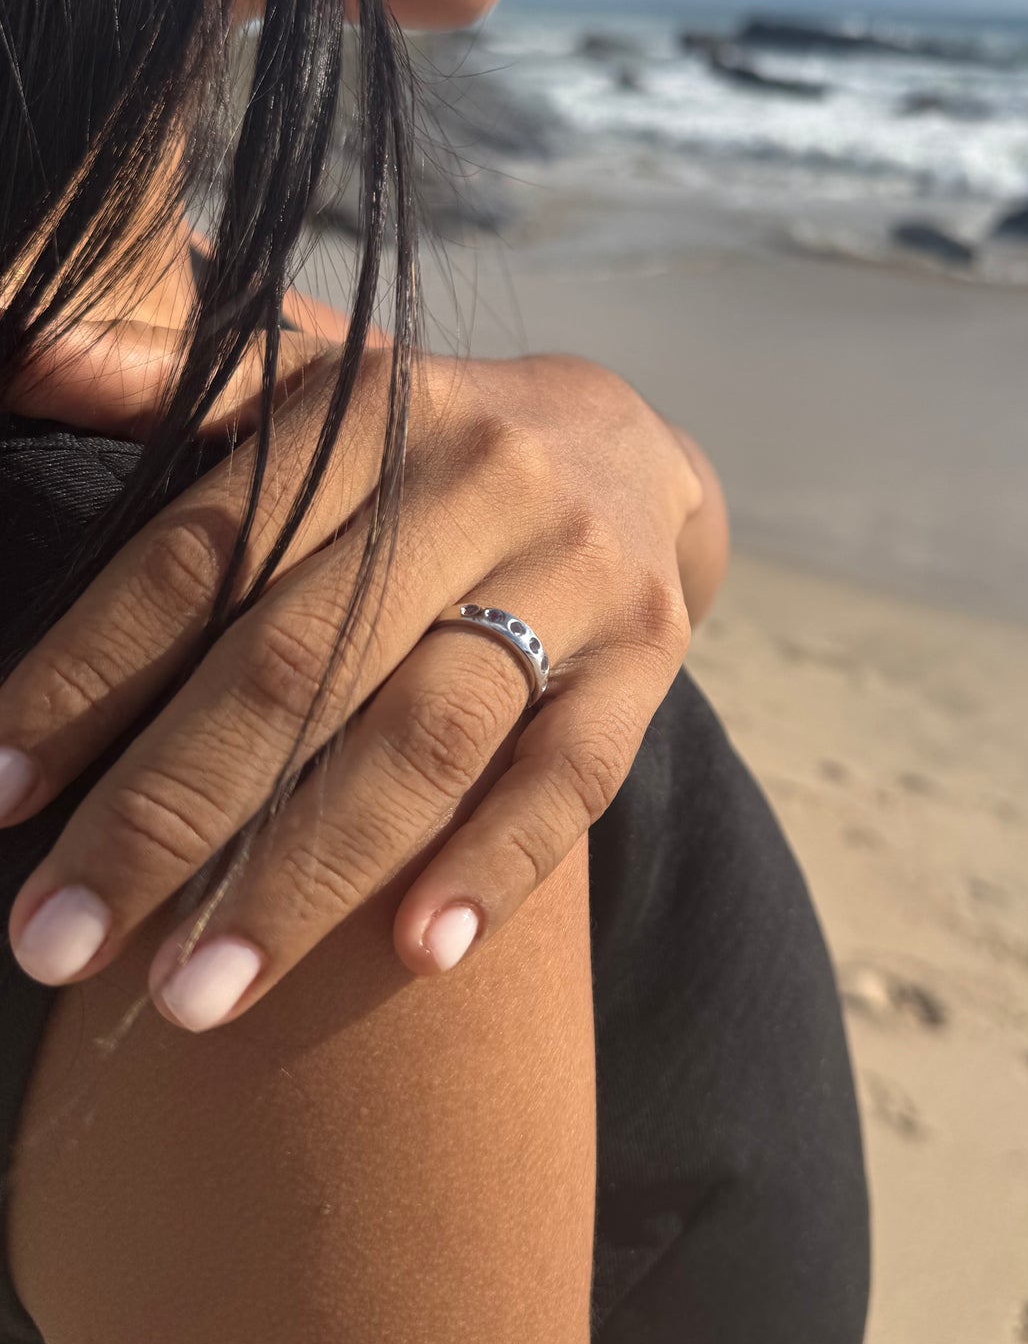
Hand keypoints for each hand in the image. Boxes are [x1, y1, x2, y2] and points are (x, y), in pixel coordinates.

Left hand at [0, 345, 724, 1028]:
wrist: (630, 444)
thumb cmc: (427, 440)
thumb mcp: (313, 383)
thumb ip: (172, 374)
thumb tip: (23, 347)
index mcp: (371, 411)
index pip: (204, 554)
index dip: (88, 675)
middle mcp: (479, 481)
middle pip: (301, 660)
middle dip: (168, 813)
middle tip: (55, 942)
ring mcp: (577, 573)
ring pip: (428, 736)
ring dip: (306, 876)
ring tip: (195, 996)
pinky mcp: (648, 657)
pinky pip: (574, 774)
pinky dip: (496, 864)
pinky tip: (420, 956)